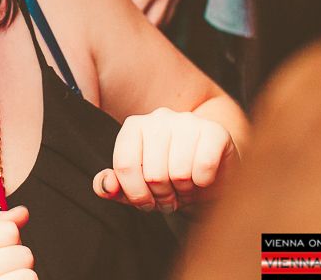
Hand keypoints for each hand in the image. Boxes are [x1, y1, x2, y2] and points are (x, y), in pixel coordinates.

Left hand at [75, 0, 178, 26]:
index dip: (98, 13)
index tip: (82, 24)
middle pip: (132, 13)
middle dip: (112, 25)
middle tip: (92, 36)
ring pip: (149, 22)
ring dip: (129, 30)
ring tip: (108, 36)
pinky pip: (161, 20)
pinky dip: (143, 28)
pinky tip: (126, 29)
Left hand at [93, 108, 237, 213]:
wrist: (210, 174)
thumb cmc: (168, 180)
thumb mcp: (137, 187)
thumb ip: (113, 186)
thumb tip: (106, 186)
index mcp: (134, 126)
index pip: (124, 166)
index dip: (136, 194)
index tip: (146, 203)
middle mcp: (158, 117)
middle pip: (153, 174)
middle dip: (163, 196)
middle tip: (171, 195)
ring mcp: (188, 121)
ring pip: (179, 172)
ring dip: (184, 191)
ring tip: (185, 187)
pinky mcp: (215, 131)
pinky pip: (204, 166)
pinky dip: (203, 183)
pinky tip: (202, 180)